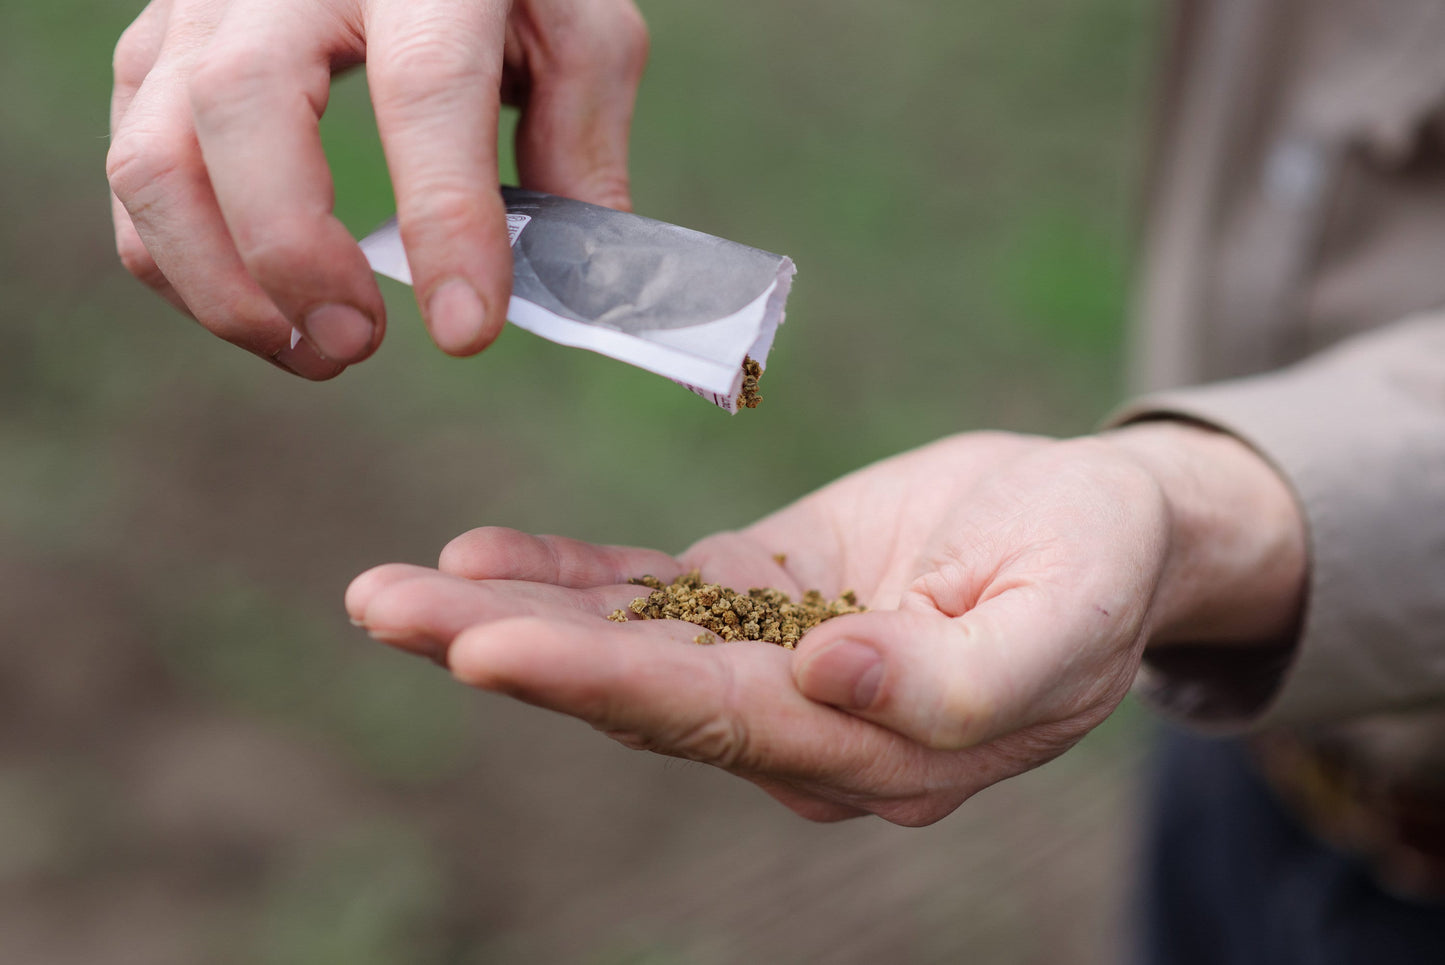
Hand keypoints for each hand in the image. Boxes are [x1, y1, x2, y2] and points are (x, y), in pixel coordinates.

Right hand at [107, 0, 647, 377]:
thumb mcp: (576, 31)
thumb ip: (578, 142)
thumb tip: (560, 283)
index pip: (425, 87)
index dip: (443, 220)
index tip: (466, 331)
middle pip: (243, 107)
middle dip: (292, 254)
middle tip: (358, 345)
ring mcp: (201, 7)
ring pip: (153, 154)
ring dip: (221, 285)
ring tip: (315, 351)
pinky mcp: (157, 49)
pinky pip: (133, 173)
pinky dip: (183, 267)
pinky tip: (267, 312)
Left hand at [346, 426, 1305, 824]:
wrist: (1099, 526)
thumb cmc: (1099, 564)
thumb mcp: (1068, 614)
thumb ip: (961, 677)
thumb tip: (827, 681)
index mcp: (878, 750)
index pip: (719, 722)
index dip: (602, 687)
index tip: (486, 648)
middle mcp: (804, 726)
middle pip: (639, 698)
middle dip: (511, 654)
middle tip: (387, 610)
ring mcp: (773, 663)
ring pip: (625, 651)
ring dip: (510, 618)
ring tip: (391, 594)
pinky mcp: (761, 600)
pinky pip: (651, 597)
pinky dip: (568, 580)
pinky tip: (483, 556)